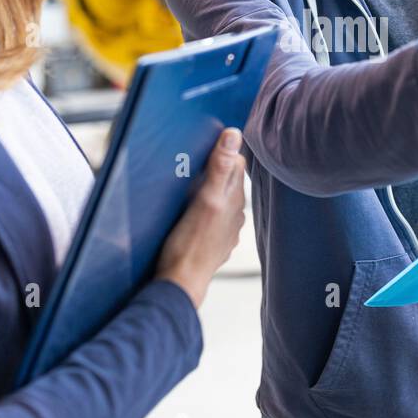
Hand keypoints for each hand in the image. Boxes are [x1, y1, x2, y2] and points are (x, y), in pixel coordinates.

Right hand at [155, 127, 246, 308]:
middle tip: (193, 161)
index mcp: (234, 200)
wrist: (180, 283)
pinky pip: (210, 219)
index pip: (237, 163)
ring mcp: (224, 231)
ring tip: (188, 186)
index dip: (223, 150)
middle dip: (215, 169)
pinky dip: (202, 211)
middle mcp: (234, 215)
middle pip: (228, 181)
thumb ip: (220, 167)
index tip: (205, 144)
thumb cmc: (190, 244)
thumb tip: (233, 134)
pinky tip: (188, 213)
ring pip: (219, 200)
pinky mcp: (211, 243)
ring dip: (208, 191)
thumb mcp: (205, 199)